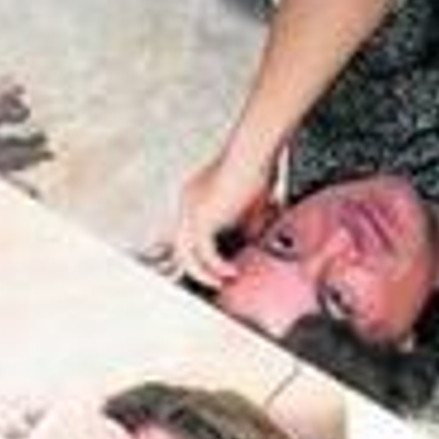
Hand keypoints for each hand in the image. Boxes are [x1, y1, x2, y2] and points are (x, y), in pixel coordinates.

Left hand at [160, 149, 277, 288]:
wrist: (253, 154)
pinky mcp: (201, 216)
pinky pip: (203, 251)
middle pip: (181, 248)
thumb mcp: (251, 207)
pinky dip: (215, 265)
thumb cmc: (257, 170)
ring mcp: (190, 209)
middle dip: (197, 270)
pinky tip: (230, 272)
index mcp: (196, 199)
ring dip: (203, 273)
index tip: (219, 270)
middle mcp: (188, 203)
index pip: (190, 236)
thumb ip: (246, 228)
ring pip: (186, 254)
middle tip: (215, 284)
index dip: (201, 257)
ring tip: (221, 283)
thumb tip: (249, 246)